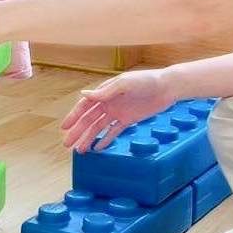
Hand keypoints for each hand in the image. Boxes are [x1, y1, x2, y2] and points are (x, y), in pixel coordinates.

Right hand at [60, 68, 177, 152]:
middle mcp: (109, 103)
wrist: (167, 87)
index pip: (85, 106)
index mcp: (105, 92)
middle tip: (67, 145)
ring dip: (89, 138)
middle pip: (89, 120)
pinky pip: (114, 132)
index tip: (64, 128)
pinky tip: (97, 149)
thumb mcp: (125, 84)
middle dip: (77, 132)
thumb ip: (105, 91)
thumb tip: (83, 94)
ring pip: (99, 128)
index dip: (74, 117)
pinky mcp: (129, 120)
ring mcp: (118, 112)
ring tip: (80, 151)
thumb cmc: (145, 81)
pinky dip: (105, 140)